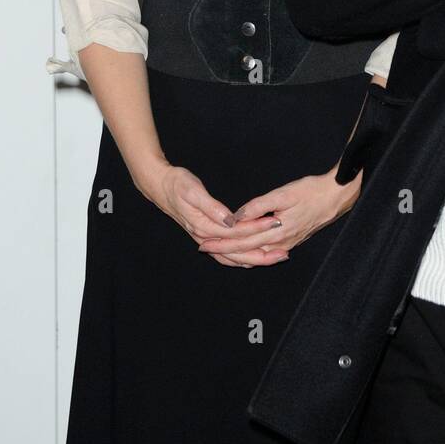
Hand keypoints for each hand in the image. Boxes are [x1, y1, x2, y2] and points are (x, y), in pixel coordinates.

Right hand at [144, 162, 275, 268]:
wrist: (160, 186)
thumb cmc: (177, 184)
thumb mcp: (193, 190)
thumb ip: (211, 207)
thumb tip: (229, 220)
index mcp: (204, 225)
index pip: (236, 232)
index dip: (256, 229)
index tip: (274, 224)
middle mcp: (205, 237)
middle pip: (237, 252)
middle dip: (262, 253)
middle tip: (284, 253)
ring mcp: (205, 239)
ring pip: (232, 257)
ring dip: (255, 259)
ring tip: (276, 258)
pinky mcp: (207, 237)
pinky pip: (226, 254)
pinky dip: (241, 258)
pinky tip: (254, 258)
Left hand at [197, 166, 361, 264]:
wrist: (336, 197)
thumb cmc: (311, 192)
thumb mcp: (284, 194)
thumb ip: (258, 206)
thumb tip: (236, 216)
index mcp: (276, 231)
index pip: (242, 241)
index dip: (222, 242)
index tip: (204, 242)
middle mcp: (280, 243)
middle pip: (246, 251)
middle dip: (223, 250)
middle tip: (203, 248)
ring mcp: (287, 244)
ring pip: (256, 255)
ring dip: (236, 254)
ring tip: (218, 251)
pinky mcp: (291, 240)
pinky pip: (266, 253)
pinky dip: (251, 254)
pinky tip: (244, 252)